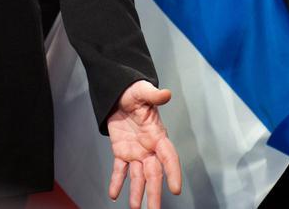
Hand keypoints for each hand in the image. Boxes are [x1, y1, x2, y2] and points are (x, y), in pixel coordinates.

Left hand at [106, 80, 182, 208]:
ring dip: (137, 193)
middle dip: (155, 193)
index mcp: (157, 136)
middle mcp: (149, 148)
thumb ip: (154, 95)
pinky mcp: (121, 152)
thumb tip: (166, 94)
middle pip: (154, 174)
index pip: (168, 157)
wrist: (119, 94)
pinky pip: (119, 170)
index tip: (175, 189)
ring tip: (135, 208)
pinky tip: (114, 194)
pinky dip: (117, 182)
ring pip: (138, 177)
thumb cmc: (134, 93)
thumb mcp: (142, 91)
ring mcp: (136, 152)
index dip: (173, 172)